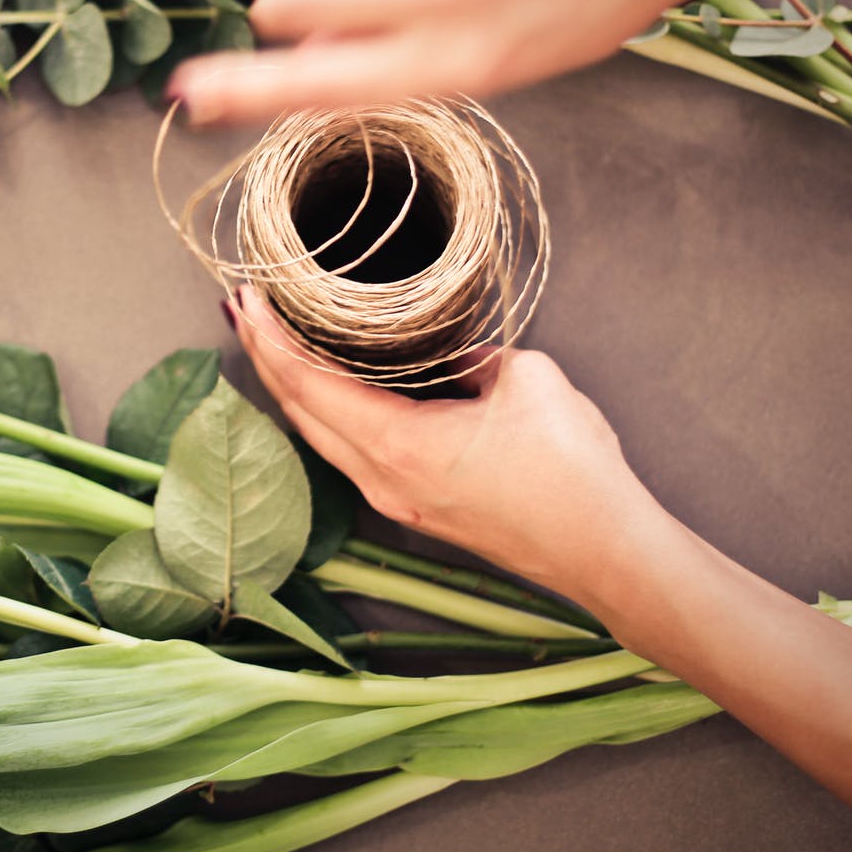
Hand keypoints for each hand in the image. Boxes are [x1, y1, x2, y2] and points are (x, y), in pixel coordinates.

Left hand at [231, 288, 671, 603]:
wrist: (606, 552)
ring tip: (274, 341)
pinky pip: (352, 453)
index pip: (307, 384)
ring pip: (321, 436)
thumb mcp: (527, 379)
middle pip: (300, 412)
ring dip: (293, 388)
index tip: (245, 299)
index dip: (269, 338)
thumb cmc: (571, 473)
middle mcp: (383, 479)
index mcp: (398, 445)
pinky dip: (328, 414)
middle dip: (266, 357)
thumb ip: (475, 353)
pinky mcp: (417, 509)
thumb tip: (453, 351)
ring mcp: (397, 501)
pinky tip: (330, 389)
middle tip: (245, 308)